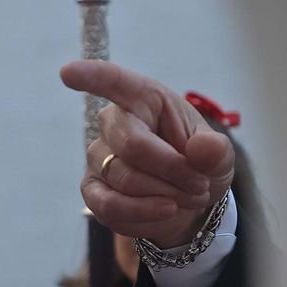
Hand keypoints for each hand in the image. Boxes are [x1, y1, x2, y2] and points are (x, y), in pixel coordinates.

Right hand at [61, 60, 234, 248]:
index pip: (113, 82)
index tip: (68, 72)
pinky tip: (165, 212)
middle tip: (200, 184)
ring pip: (125, 180)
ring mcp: (97, 157)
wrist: (188, 203)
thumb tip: (202, 150)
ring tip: (190, 198)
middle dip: (173, 171)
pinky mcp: (92, 190)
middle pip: (134, 146)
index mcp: (144, 99)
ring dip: (164, 196)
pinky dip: (144, 214)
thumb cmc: (199, 166)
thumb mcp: (219, 156)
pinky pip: (110, 206)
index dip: (90, 76)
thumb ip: (215, 151)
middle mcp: (113, 123)